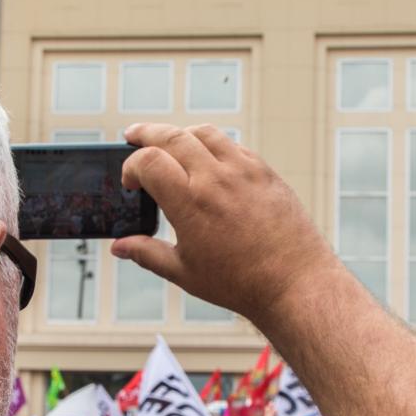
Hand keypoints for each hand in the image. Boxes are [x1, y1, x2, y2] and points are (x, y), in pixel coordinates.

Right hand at [111, 124, 347, 326]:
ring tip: (170, 142)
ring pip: (205, 133)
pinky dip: (214, 145)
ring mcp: (244, 171)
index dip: (130, 167)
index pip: (148, 161)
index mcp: (190, 202)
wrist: (294, 282)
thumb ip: (148, 253)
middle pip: (172, 136)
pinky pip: (234, 146)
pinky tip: (208, 158)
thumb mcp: (185, 272)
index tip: (130, 182)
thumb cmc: (241, 282)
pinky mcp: (265, 172)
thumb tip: (120, 246)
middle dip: (146, 133)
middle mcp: (216, 178)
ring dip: (181, 134)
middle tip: (134, 136)